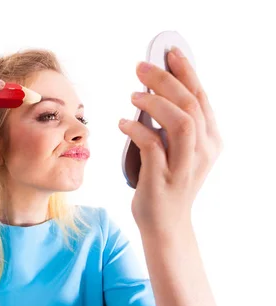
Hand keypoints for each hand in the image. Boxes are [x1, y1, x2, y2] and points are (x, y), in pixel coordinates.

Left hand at [118, 48, 222, 232]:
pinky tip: (122, 123)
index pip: (201, 97)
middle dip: (166, 79)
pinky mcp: (164, 178)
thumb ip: (174, 126)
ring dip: (155, 102)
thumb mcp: (178, 151)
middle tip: (142, 66)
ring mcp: (185, 166)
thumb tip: (153, 91)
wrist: (165, 225)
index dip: (186, 72)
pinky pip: (152, 145)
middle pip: (191, 103)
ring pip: (181, 121)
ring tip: (133, 95)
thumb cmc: (166, 183)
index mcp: (211, 140)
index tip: (169, 53)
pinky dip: (136, 129)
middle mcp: (204, 151)